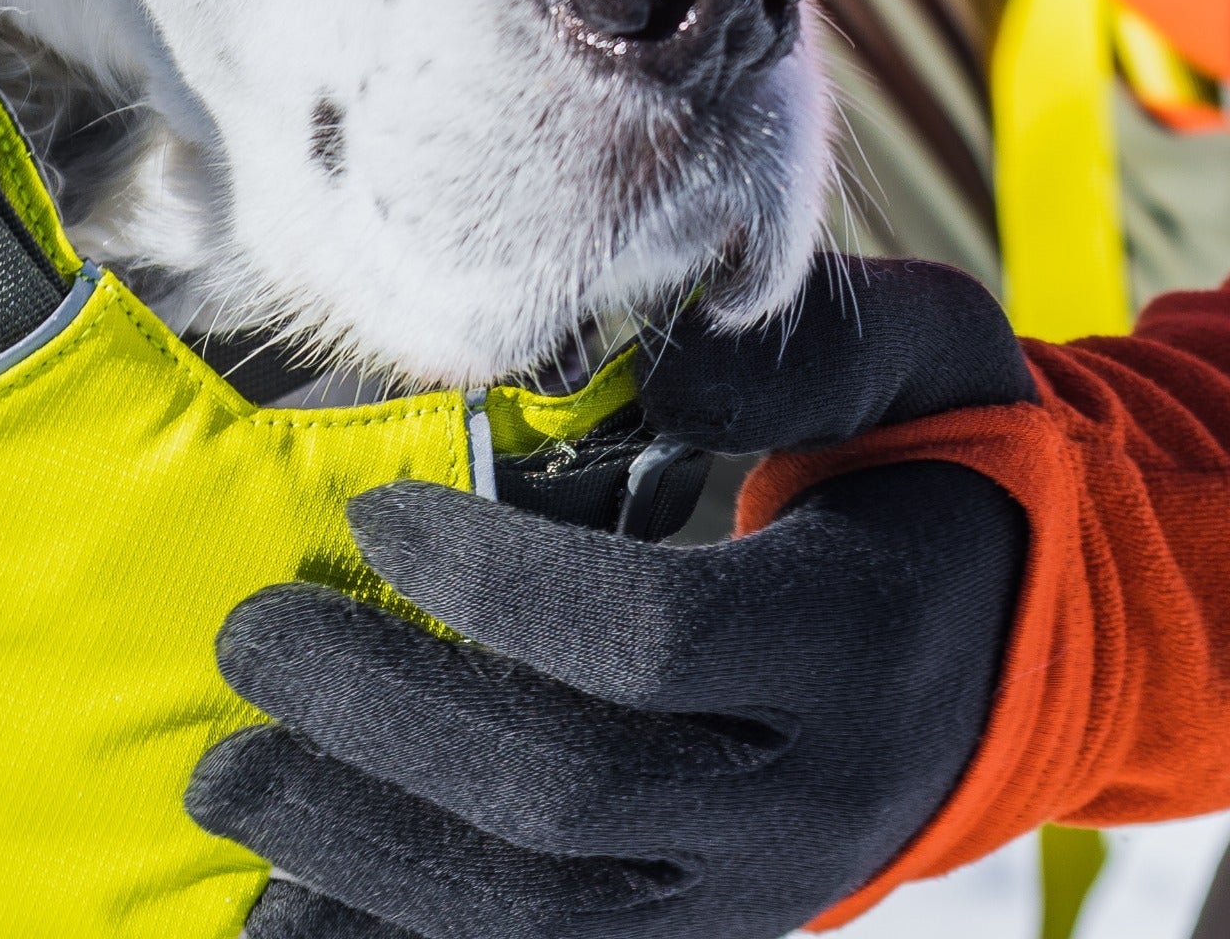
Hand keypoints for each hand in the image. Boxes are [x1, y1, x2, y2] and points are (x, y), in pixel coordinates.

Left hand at [188, 259, 1037, 938]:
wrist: (1003, 649)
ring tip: (226, 779)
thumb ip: (812, 348)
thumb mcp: (928, 359)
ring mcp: (750, 896)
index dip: (498, 585)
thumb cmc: (936, 474)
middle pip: (566, 800)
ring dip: (361, 860)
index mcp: (856, 641)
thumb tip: (662, 368)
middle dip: (382, 722)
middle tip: (251, 639)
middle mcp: (806, 799)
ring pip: (538, 926)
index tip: (372, 514)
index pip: (652, 640)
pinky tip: (282, 916)